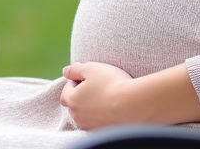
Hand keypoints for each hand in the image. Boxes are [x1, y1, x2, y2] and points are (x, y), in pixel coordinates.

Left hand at [60, 62, 199, 128]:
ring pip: (87, 115)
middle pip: (76, 104)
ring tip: (107, 97)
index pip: (66, 91)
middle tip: (98, 86)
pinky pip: (99, 122)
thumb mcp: (91, 68)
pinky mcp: (103, 132)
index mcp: (72, 100)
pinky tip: (114, 107)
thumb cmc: (111, 83)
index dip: (75, 82)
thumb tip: (65, 71)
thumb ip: (75, 69)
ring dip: (93, 106)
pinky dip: (103, 115)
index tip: (88, 77)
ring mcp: (91, 126)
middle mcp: (78, 117)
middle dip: (83, 95)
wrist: (133, 104)